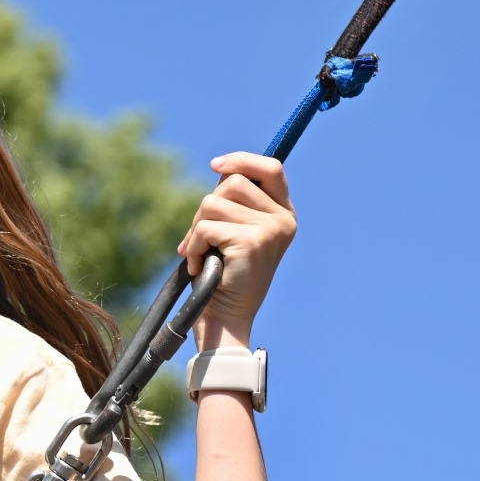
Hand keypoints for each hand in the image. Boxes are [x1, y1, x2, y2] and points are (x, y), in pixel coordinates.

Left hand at [177, 152, 295, 347]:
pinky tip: (201, 266)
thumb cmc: (225, 278)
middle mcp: (284, 220)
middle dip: (206, 208)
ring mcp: (270, 230)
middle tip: (201, 238)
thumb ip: (236, 203)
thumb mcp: (236, 233)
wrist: (227, 320)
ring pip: (213, 201)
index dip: (242, 160)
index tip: (215, 166)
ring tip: (202, 254)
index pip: (271, 168)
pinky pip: (206, 226)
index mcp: (284, 214)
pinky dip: (194, 246)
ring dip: (197, 228)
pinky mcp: (251, 242)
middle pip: (233, 182)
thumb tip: (220, 170)